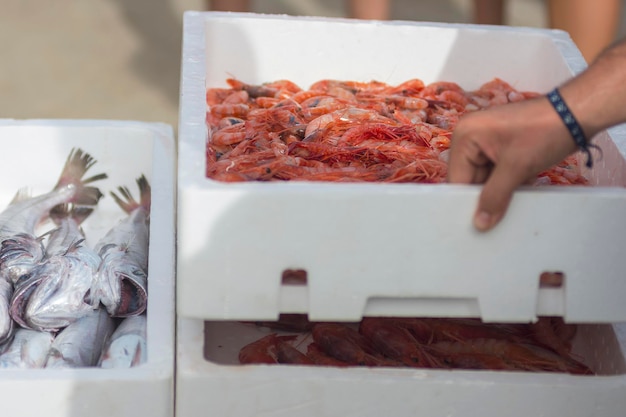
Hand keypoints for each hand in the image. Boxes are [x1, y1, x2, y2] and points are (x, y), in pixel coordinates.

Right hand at [447, 96, 577, 230]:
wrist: (578, 112)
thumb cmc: (544, 133)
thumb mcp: (517, 167)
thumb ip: (494, 196)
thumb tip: (480, 225)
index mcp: (465, 135)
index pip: (457, 178)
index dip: (466, 202)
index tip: (476, 225)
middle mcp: (470, 136)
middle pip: (469, 179)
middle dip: (485, 197)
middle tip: (494, 222)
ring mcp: (486, 141)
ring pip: (484, 178)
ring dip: (498, 193)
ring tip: (509, 209)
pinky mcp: (502, 146)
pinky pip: (496, 172)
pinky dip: (507, 184)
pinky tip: (519, 193)